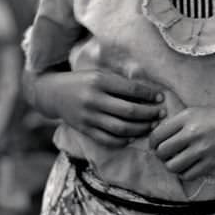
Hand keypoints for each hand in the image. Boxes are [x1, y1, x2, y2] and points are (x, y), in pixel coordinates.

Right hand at [36, 68, 165, 146]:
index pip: (131, 89)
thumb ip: (120, 83)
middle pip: (129, 111)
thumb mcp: (99, 75)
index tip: (161, 97)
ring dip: (140, 128)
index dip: (149, 95)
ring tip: (151, 125)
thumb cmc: (82, 81)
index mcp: (98, 81)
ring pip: (121, 128)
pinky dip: (123, 140)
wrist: (53, 93)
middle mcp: (93, 99)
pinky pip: (108, 139)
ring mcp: (88, 117)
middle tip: (161, 113)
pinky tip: (133, 136)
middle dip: (149, 113)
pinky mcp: (85, 130)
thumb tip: (149, 93)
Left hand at [149, 104, 214, 180]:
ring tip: (178, 163)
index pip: (157, 134)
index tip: (157, 147)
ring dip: (172, 167)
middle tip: (168, 156)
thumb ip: (180, 122)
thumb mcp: (199, 111)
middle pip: (162, 152)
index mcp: (187, 116)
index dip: (153, 144)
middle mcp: (192, 132)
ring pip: (172, 166)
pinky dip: (185, 174)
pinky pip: (188, 174)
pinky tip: (190, 168)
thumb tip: (161, 137)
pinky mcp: (212, 162)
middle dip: (162, 156)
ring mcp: (202, 148)